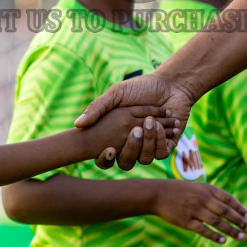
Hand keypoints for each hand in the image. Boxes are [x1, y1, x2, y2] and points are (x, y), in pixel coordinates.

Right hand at [75, 73, 192, 169]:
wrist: (169, 84)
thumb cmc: (141, 87)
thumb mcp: (116, 94)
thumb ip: (97, 108)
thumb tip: (77, 124)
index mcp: (117, 135)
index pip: (106, 157)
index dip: (105, 159)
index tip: (109, 148)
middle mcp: (132, 144)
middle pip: (126, 162)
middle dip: (130, 149)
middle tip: (134, 130)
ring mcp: (150, 145)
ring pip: (145, 159)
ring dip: (147, 142)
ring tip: (150, 122)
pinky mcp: (167, 144)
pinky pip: (161, 154)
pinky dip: (160, 141)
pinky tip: (160, 126)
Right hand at [151, 180, 246, 243]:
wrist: (158, 194)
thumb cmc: (181, 191)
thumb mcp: (199, 187)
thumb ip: (214, 196)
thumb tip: (233, 208)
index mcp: (208, 189)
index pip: (229, 199)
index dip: (240, 208)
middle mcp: (203, 198)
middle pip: (226, 212)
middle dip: (240, 221)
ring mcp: (194, 210)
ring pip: (217, 222)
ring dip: (231, 230)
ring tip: (241, 237)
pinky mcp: (186, 221)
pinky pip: (203, 230)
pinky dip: (214, 236)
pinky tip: (223, 241)